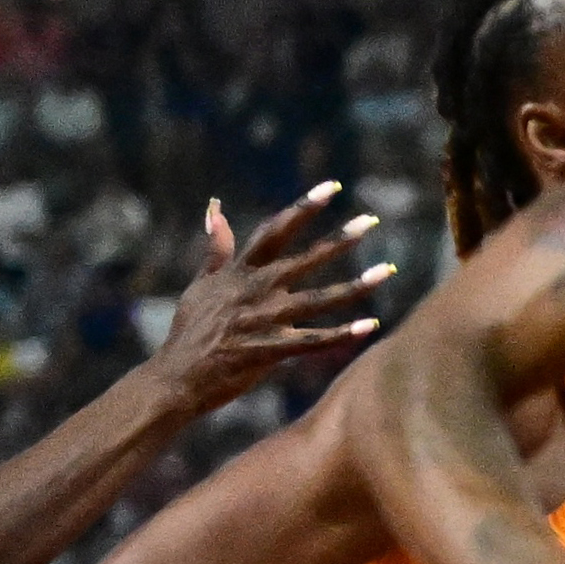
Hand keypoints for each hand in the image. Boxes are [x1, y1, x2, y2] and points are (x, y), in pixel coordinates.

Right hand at [150, 185, 390, 413]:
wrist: (177, 376)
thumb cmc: (192, 330)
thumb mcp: (202, 284)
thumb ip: (217, 249)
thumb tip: (215, 208)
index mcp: (240, 272)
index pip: (275, 231)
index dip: (303, 208)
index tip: (331, 188)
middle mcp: (255, 291)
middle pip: (305, 259)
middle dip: (339, 239)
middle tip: (371, 220)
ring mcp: (264, 320)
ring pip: (319, 299)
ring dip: (356, 286)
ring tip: (387, 270)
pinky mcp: (271, 350)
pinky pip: (315, 341)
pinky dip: (343, 334)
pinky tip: (371, 325)